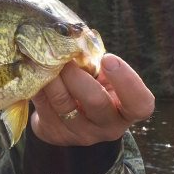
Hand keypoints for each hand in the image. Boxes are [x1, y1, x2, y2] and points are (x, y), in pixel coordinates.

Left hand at [30, 53, 154, 145]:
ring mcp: (81, 134)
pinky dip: (37, 85)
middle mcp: (108, 127)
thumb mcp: (102, 78)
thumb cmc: (92, 87)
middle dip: (76, 75)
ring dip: (52, 77)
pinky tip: (34, 71)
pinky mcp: (56, 134)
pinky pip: (43, 106)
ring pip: (63, 104)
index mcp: (127, 111)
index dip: (127, 81)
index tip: (108, 59)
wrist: (68, 117)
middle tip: (65, 58)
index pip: (139, 103)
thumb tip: (74, 39)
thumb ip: (96, 63)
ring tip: (45, 60)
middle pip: (95, 101)